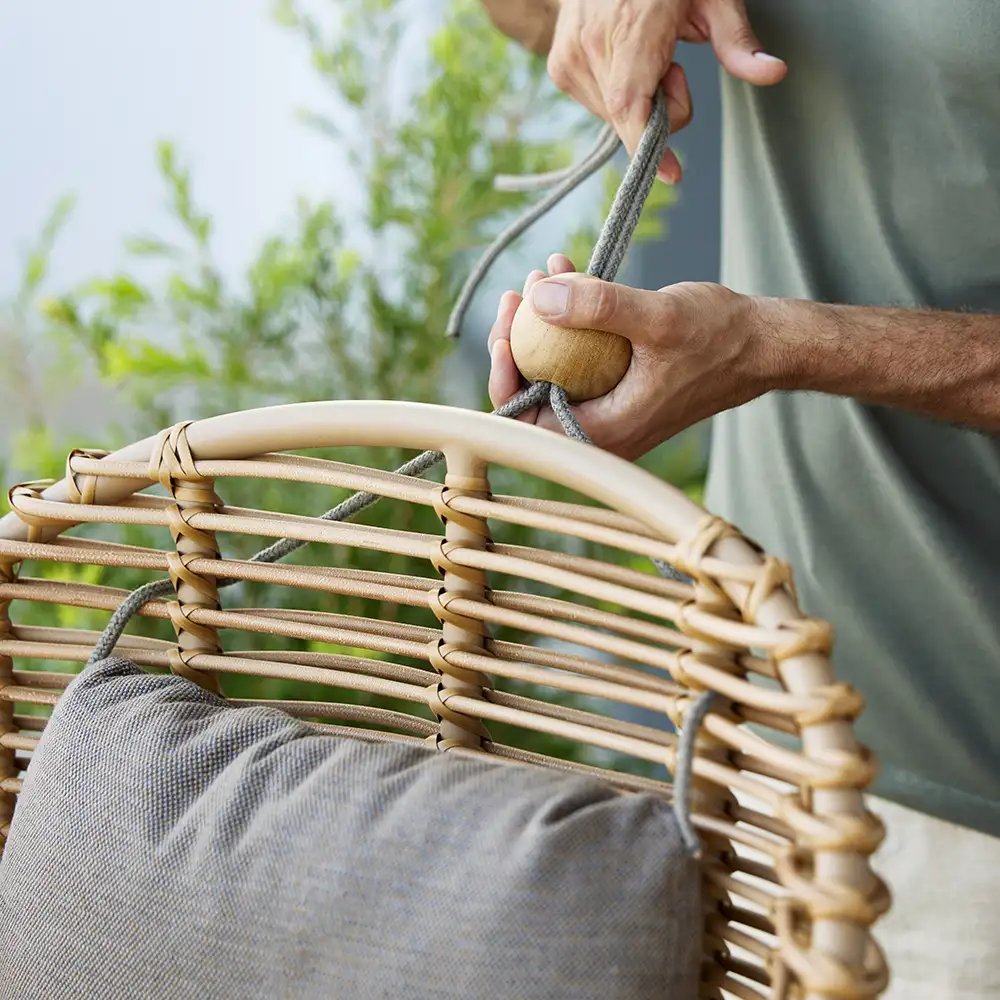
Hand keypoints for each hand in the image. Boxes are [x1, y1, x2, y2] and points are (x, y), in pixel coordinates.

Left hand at [488, 256, 777, 459]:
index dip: (503, 377)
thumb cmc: (720, 337)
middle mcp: (602, 432)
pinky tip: (569, 275)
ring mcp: (610, 410)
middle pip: (532, 393)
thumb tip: (538, 297)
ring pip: (554, 372)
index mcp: (604, 435)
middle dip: (518, 340)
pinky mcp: (619, 388)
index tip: (503, 331)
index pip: (525, 421)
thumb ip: (597, 307)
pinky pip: (579, 359)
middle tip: (518, 293)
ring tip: (544, 273)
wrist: (764, 346)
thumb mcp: (658, 317)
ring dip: (543, 322)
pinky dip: (571, 321)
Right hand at [549, 0, 786, 180]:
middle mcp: (592, 46)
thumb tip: (773, 72)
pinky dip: (619, 96)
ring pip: (615, 117)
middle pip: (631, 117)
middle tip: (673, 67)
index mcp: (630, 27)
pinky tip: (624, 60)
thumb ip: (738, 42)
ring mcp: (570, 58)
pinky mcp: (560, 67)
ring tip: (644, 55)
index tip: (671, 172)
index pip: (631, 106)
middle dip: (661, 109)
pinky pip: (598, 106)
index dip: (648, 147)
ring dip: (639, 103)